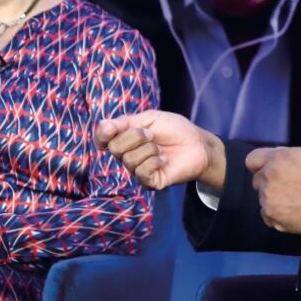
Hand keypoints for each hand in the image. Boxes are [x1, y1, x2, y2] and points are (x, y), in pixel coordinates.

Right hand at [94, 110, 225, 189]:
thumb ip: (126, 122)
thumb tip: (102, 125)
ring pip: (129, 160)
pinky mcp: (150, 182)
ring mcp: (138, 170)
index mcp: (125, 138)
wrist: (198, 144)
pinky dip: (154, 162)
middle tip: (151, 134)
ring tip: (160, 148)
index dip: (102, 134)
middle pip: (115, 148)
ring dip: (148, 149)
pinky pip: (142, 172)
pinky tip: (163, 160)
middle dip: (135, 137)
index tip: (110, 128)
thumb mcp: (150, 118)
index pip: (102, 140)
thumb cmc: (175, 129)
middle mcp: (127, 155)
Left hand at [245, 147, 300, 234]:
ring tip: (295, 201)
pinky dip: (275, 214)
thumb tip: (274, 158)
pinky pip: (266, 213)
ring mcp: (267, 197)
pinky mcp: (270, 215)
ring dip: (273, 199)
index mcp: (278, 159)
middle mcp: (268, 176)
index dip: (260, 165)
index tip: (266, 171)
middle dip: (268, 183)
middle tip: (288, 188)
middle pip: (257, 180)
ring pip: (262, 197)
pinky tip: (292, 212)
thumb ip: (285, 155)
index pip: (252, 159)